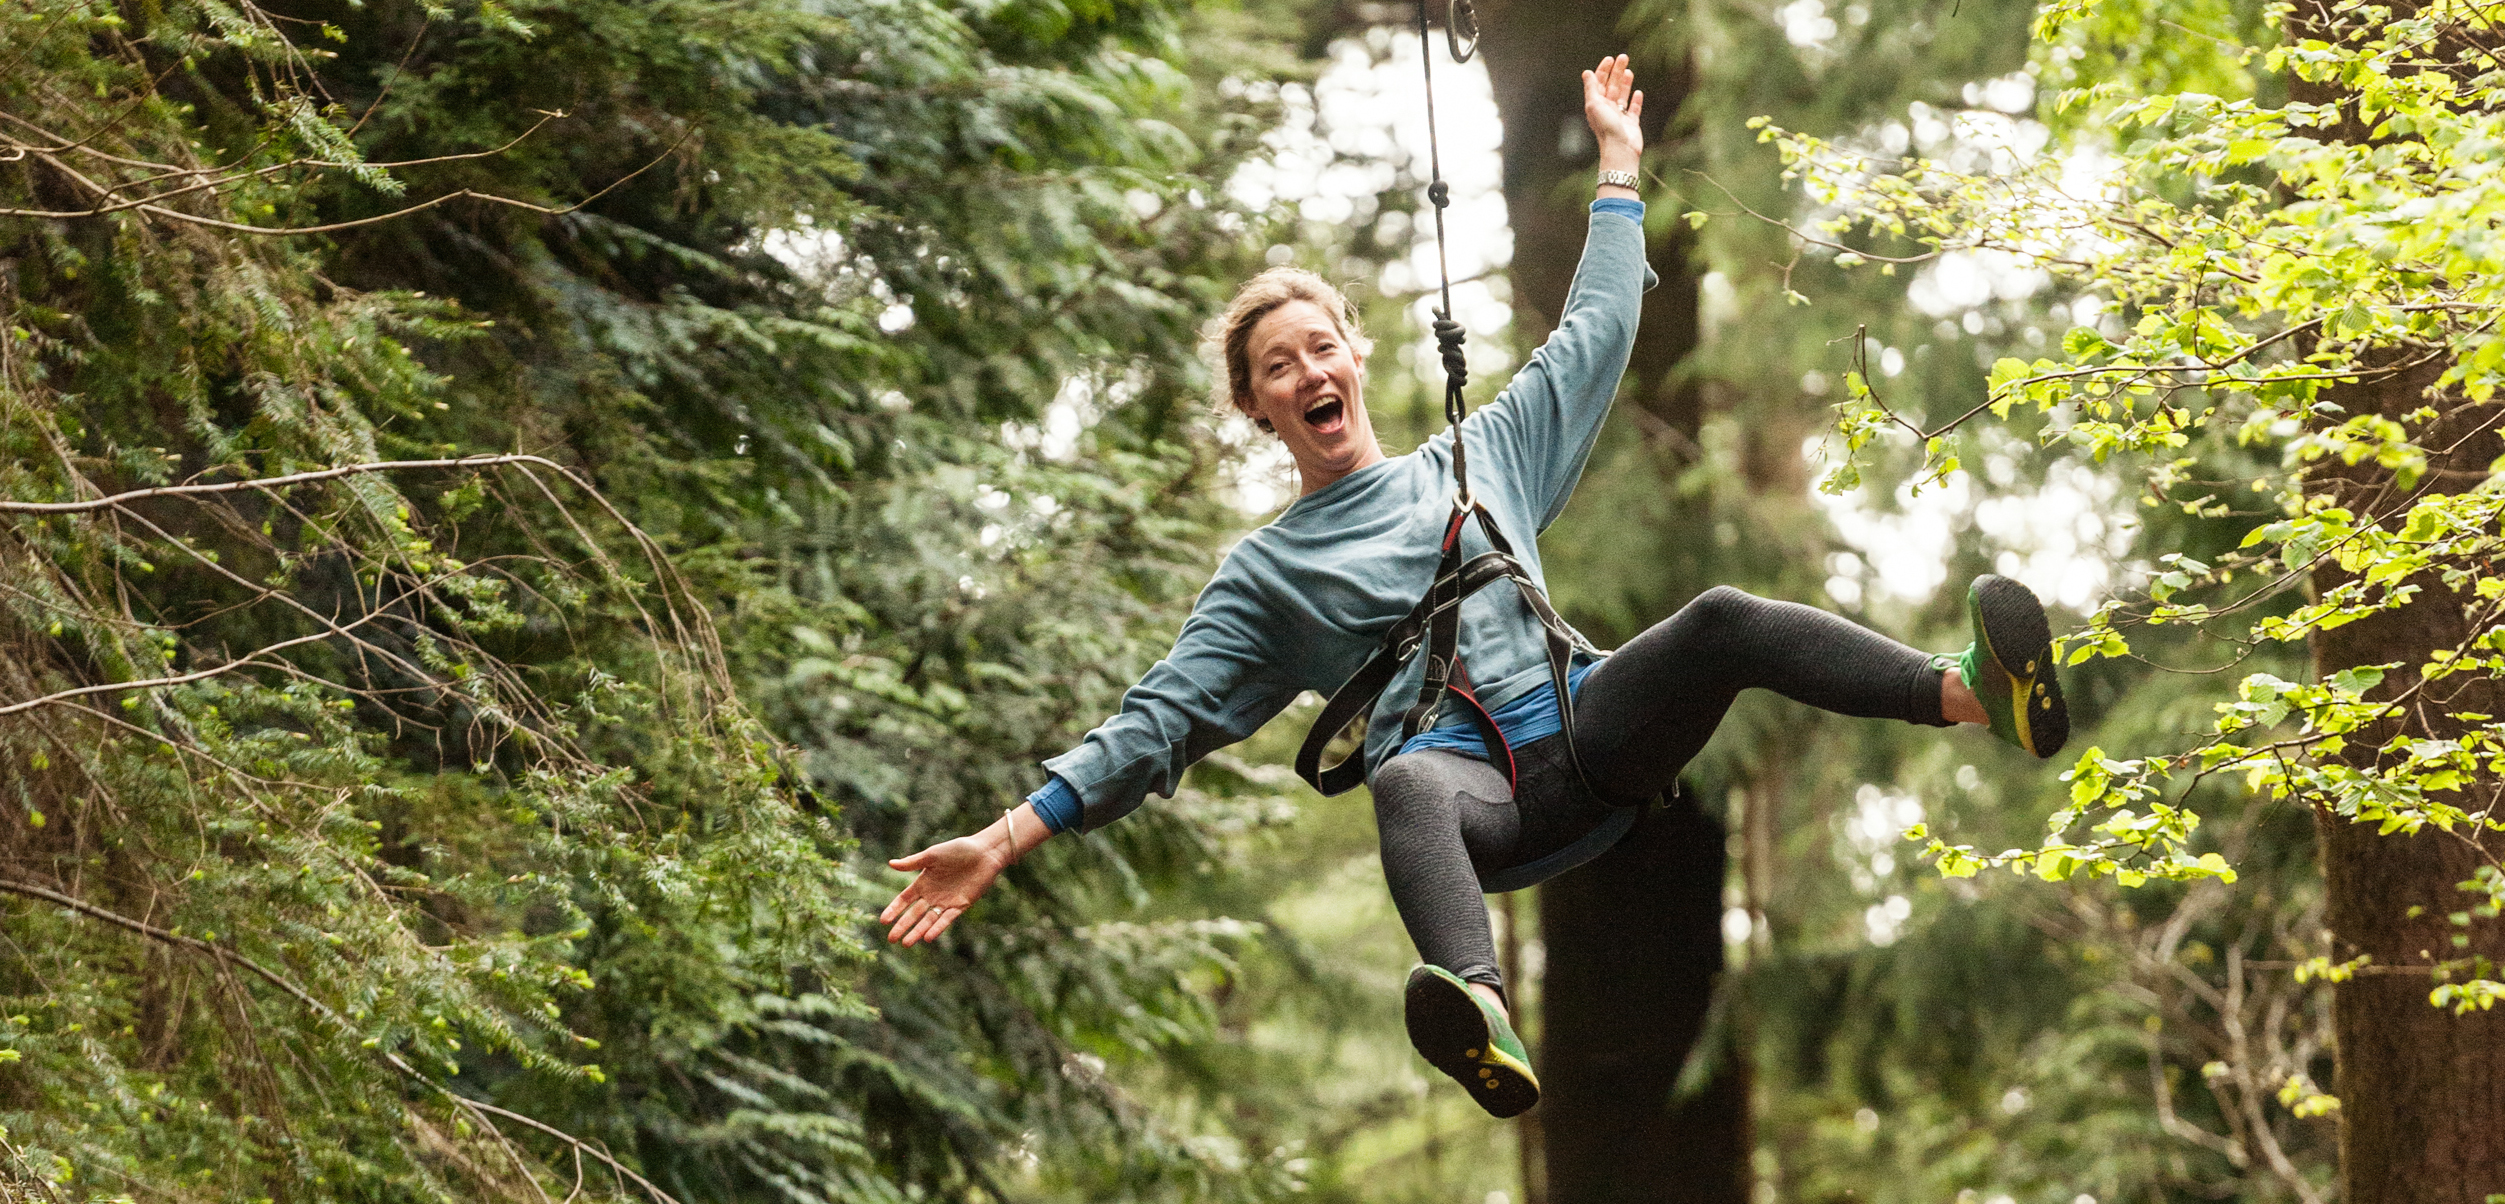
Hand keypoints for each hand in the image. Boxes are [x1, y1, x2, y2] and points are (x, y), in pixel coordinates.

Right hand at [881, 829, 1011, 945]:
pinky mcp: (961, 906)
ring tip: (906, 944)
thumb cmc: (958, 850)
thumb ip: (913, 862)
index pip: (904, 900)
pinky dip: (938, 928)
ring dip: (918, 932)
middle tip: (891, 939)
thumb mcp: (933, 855)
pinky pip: (947, 919)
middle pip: (914, 914)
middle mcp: (932, 895)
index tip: (884, 921)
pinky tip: (928, 937)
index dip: (894, 910)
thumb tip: (890, 864)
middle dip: (903, 926)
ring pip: (929, 920)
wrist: (984, 853)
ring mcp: (946, 902)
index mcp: (923, 882)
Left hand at [1582, 54, 1643, 171]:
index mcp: (1596, 104)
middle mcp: (1607, 109)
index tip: (1610, 59)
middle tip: (1624, 57)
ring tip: (1629, 71)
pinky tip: (1638, 92)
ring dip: (1625, 83)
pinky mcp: (1631, 124)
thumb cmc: (1606, 127)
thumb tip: (1586, 72)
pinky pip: (1633, 110)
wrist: (1620, 149)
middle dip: (1617, 71)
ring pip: (1622, 96)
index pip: (1598, 83)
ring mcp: (1619, 116)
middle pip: (1612, 86)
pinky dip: (1635, 101)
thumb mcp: (1594, 104)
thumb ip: (1591, 88)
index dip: (1603, 70)